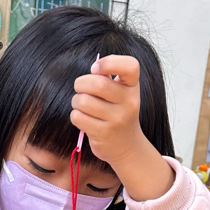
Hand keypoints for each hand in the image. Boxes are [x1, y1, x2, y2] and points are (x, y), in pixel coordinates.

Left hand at [71, 54, 173, 200]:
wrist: (127, 146)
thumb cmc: (118, 113)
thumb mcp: (121, 93)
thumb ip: (108, 78)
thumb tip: (94, 70)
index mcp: (132, 87)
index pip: (131, 66)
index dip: (109, 62)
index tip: (96, 69)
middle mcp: (129, 102)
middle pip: (98, 84)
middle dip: (81, 83)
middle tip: (80, 89)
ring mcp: (117, 119)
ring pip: (84, 101)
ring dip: (76, 101)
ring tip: (82, 106)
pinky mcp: (104, 133)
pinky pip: (78, 117)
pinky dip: (76, 115)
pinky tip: (84, 119)